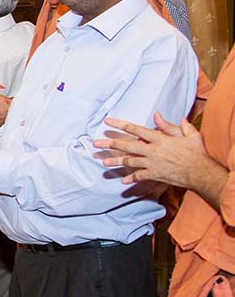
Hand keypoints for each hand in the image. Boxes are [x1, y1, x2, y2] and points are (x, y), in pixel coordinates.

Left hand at [94, 113, 210, 186]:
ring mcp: (152, 163)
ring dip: (115, 162)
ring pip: (129, 161)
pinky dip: (131, 178)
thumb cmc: (196, 152)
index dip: (120, 125)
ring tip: (103, 162)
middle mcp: (152, 150)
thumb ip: (170, 125)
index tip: (107, 122)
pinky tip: (123, 181)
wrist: (201, 172)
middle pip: (127, 146)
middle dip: (110, 144)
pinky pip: (139, 176)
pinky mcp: (155, 175)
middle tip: (96, 143)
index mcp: (159, 138)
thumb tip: (157, 115)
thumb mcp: (187, 134)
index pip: (135, 129)